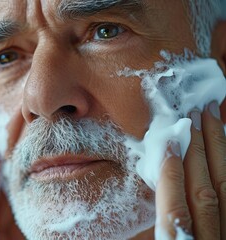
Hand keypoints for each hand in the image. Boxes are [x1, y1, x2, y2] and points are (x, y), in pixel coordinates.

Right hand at [156, 101, 225, 238]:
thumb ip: (157, 227)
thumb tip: (151, 187)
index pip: (176, 211)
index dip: (170, 175)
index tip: (168, 142)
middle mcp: (211, 239)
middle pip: (205, 193)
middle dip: (197, 150)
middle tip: (193, 114)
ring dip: (218, 150)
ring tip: (213, 117)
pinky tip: (224, 147)